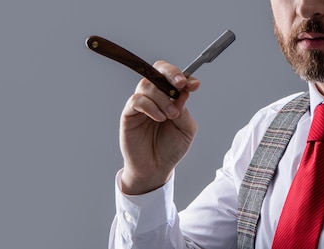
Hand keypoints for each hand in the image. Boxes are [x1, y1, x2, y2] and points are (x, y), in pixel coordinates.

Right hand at [119, 60, 199, 194]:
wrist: (156, 168)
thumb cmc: (171, 148)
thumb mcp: (186, 128)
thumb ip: (184, 109)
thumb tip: (184, 91)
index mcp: (170, 97)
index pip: (173, 77)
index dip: (183, 76)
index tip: (194, 85)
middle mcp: (155, 97)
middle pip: (157, 71)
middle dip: (171, 74)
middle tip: (181, 85)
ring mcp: (141, 104)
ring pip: (147, 85)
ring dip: (162, 98)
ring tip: (171, 115)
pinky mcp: (129, 114)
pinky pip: (137, 100)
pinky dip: (150, 106)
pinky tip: (160, 118)